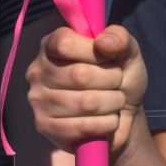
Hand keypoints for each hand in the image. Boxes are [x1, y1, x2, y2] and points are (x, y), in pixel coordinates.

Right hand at [27, 25, 147, 155]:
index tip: (108, 58)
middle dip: (111, 79)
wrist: (123, 113)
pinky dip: (106, 124)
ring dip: (112, 103)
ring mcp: (39, 101)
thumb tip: (103, 43)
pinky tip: (108, 119)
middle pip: (79, 75)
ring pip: (85, 103)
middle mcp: (38, 71)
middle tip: (117, 82)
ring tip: (115, 101)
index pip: (65, 43)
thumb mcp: (127, 51)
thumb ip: (120, 38)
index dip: (94, 52)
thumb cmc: (120, 75)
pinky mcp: (45, 127)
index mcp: (52, 45)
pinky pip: (83, 126)